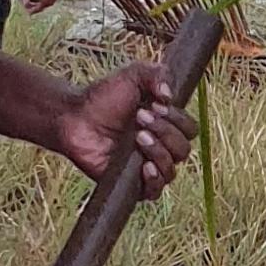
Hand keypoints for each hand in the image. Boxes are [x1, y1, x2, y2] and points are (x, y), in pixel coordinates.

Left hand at [54, 60, 193, 196]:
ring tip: (138, 137)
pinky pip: (154, 191)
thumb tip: (169, 95)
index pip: (190, 129)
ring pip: (171, 170)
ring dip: (158, 152)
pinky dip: (154, 180)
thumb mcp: (132, 76)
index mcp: (166, 124)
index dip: (177, 119)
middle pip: (184, 150)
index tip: (156, 105)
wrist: (75, 117)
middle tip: (140, 118)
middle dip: (166, 132)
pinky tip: (145, 166)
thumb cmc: (102, 98)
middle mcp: (160, 147)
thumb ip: (156, 74)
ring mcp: (147, 166)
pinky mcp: (131, 183)